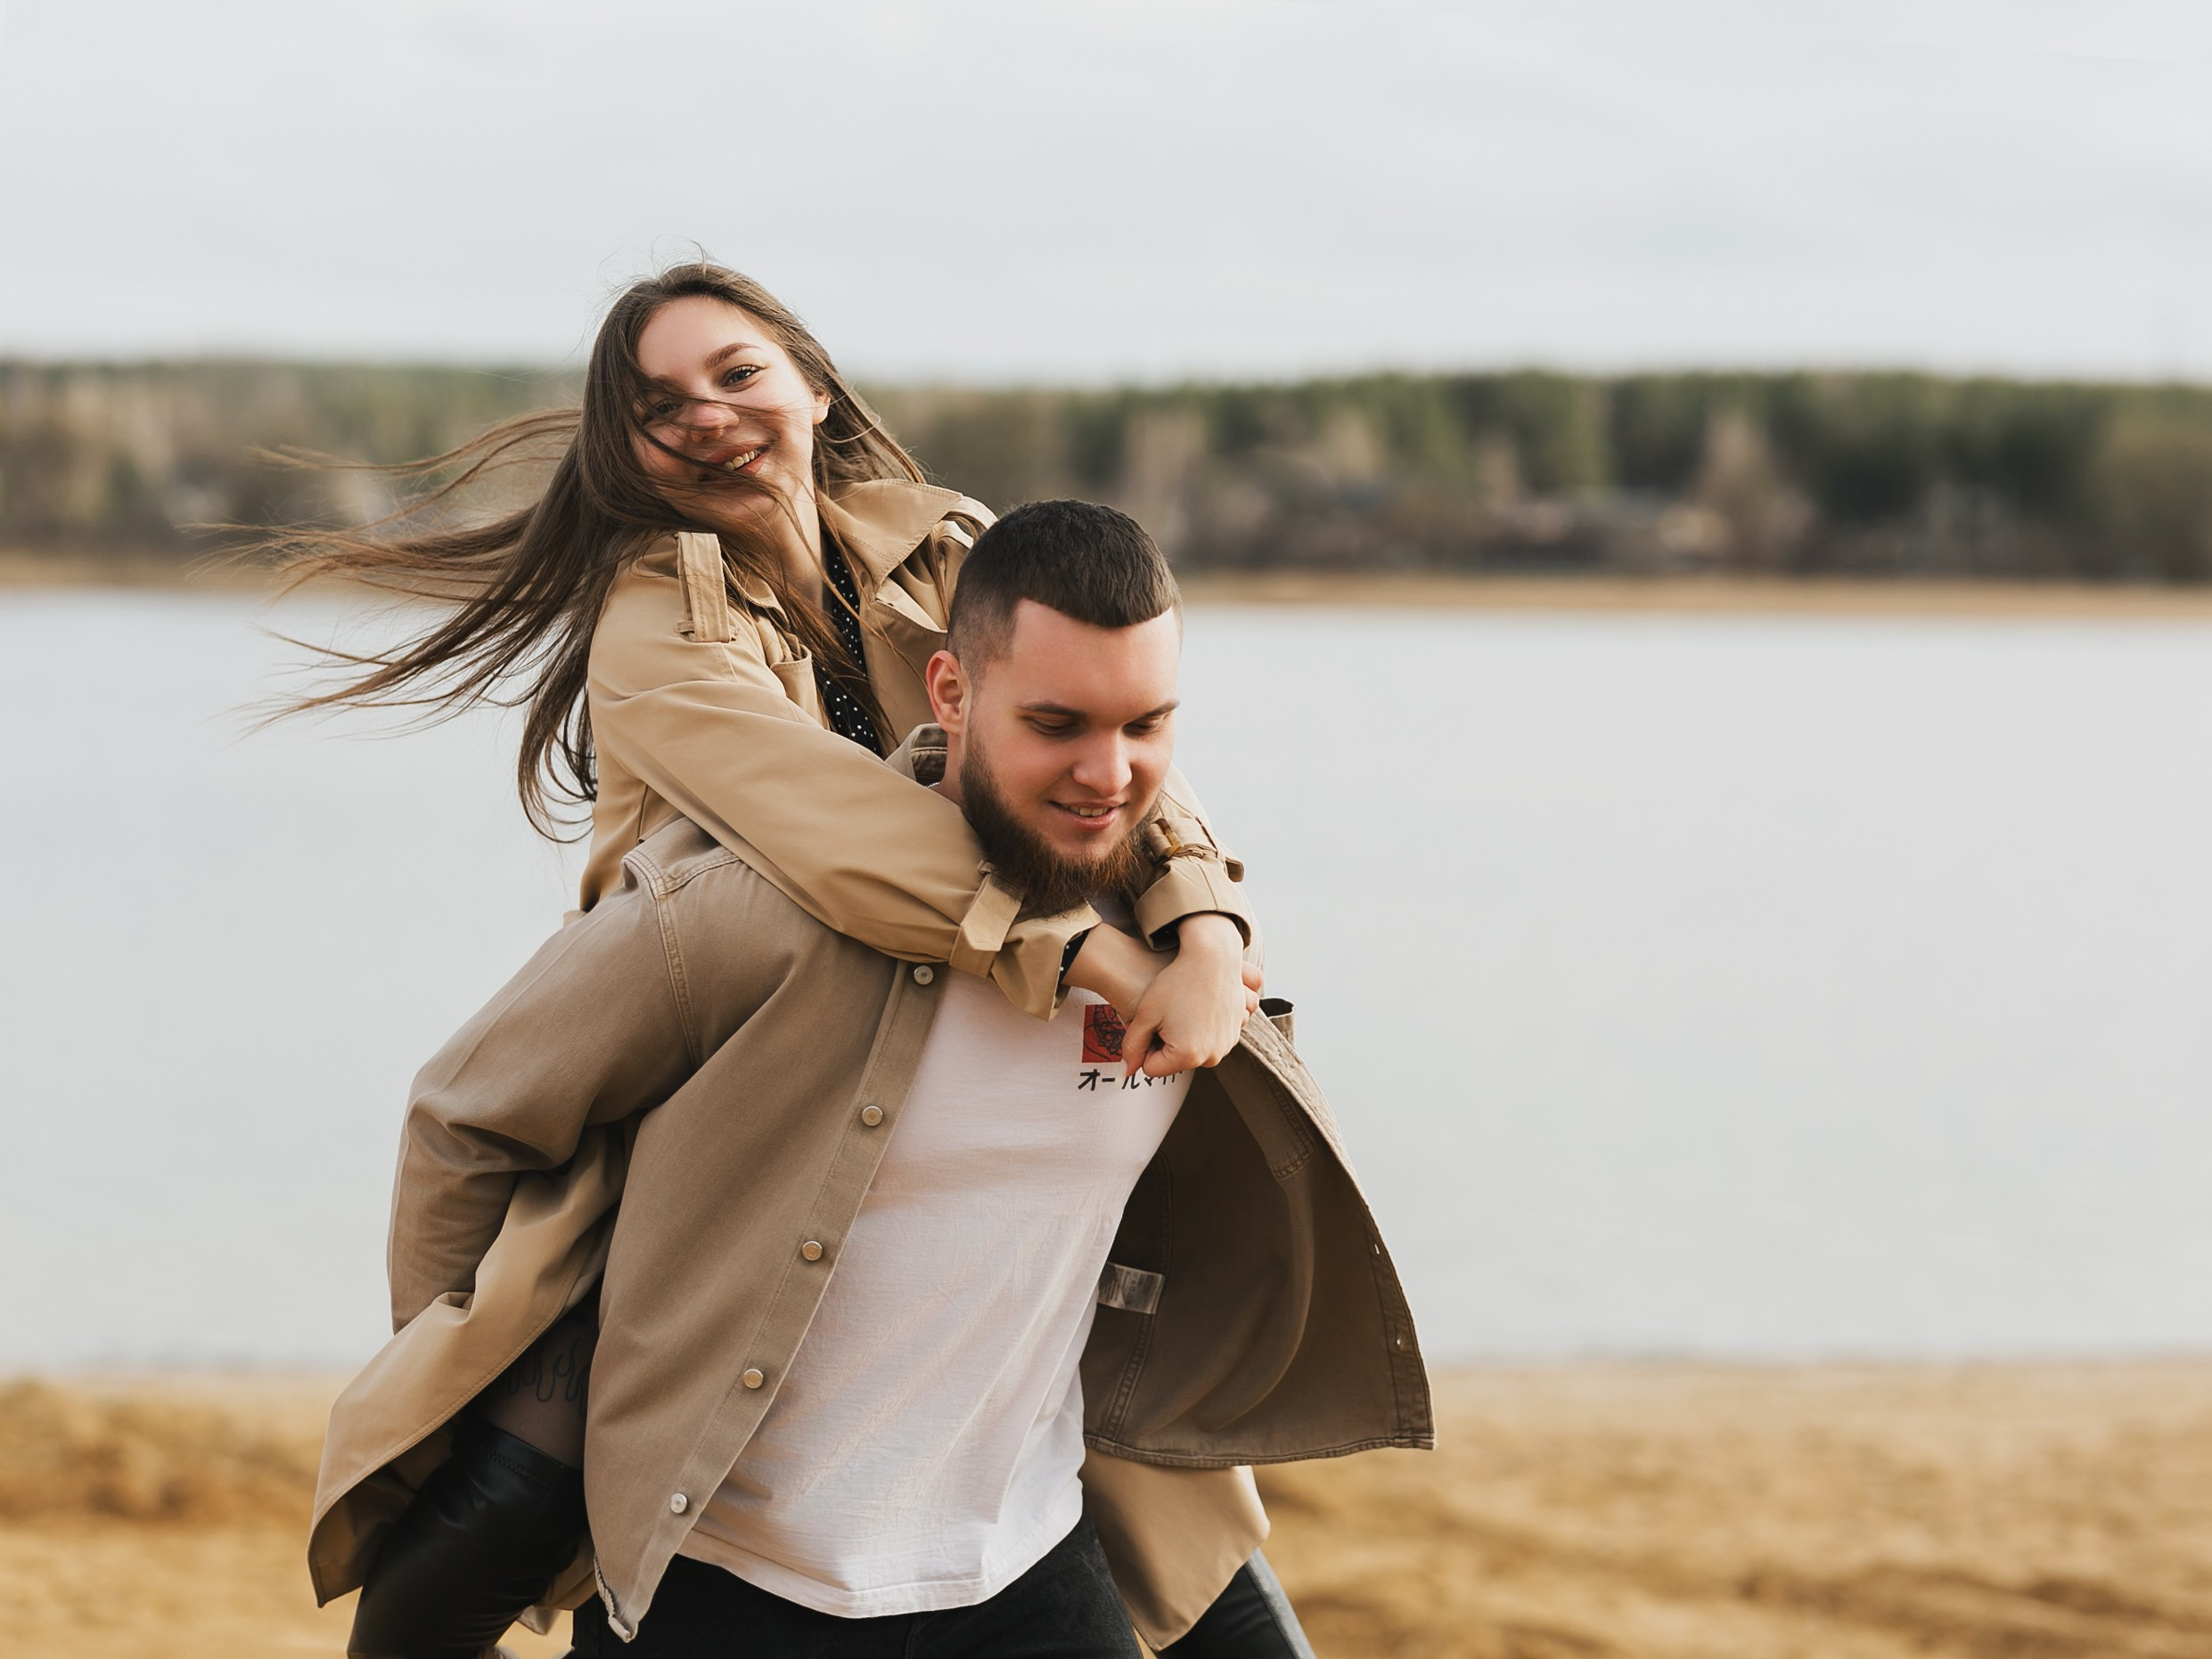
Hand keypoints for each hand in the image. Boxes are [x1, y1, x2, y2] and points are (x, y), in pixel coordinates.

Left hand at [1121, 913, 1252, 1077]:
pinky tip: (1196, 1005)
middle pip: (1172, 1061)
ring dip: (1181, 1036)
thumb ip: (1132, 1046)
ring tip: (1181, 1007)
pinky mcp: (1234, 1034)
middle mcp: (1211, 1056)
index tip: (1150, 1022)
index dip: (1145, 1045)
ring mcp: (1226, 1045)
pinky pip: (1207, 1040)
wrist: (1213, 957)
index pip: (1151, 1067)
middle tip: (1165, 1013)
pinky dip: (1199, 1028)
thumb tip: (1126, 1073)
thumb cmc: (1176, 982)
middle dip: (1164, 1042)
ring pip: (1190, 1051)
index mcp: (1187, 1055)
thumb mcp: (1145, 1013)